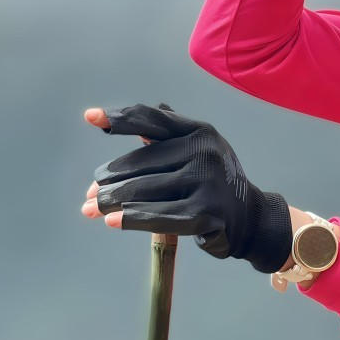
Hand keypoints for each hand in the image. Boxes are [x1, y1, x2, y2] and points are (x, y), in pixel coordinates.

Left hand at [81, 103, 292, 273]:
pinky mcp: (206, 212)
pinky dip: (131, 220)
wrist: (249, 217)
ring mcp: (207, 181)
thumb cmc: (212, 182)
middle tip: (90, 194)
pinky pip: (158, 216)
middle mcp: (204, 150)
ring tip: (92, 208)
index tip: (90, 117)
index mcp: (199, 131)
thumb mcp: (196, 151)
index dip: (120, 118)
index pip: (152, 120)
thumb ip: (163, 137)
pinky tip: (111, 222)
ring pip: (143, 191)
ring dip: (111, 202)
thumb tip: (117, 122)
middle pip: (140, 163)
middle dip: (109, 180)